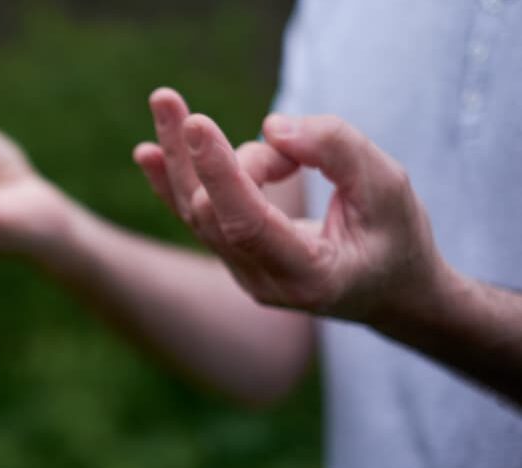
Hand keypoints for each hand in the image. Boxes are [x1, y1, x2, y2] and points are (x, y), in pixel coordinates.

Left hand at [134, 87, 443, 321]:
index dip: (220, 174)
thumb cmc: (396, 236)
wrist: (392, 291)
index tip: (196, 124)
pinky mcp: (235, 257)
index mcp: (309, 275)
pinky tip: (147, 152)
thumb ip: (337, 151)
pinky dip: (174, 181)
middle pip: (212, 214)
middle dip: (203, 154)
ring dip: (179, 158)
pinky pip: (199, 217)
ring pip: (198, 213)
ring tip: (164, 102)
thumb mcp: (388, 186)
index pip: (248, 223)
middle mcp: (264, 282)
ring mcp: (244, 274)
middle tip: (173, 100)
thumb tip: (270, 127)